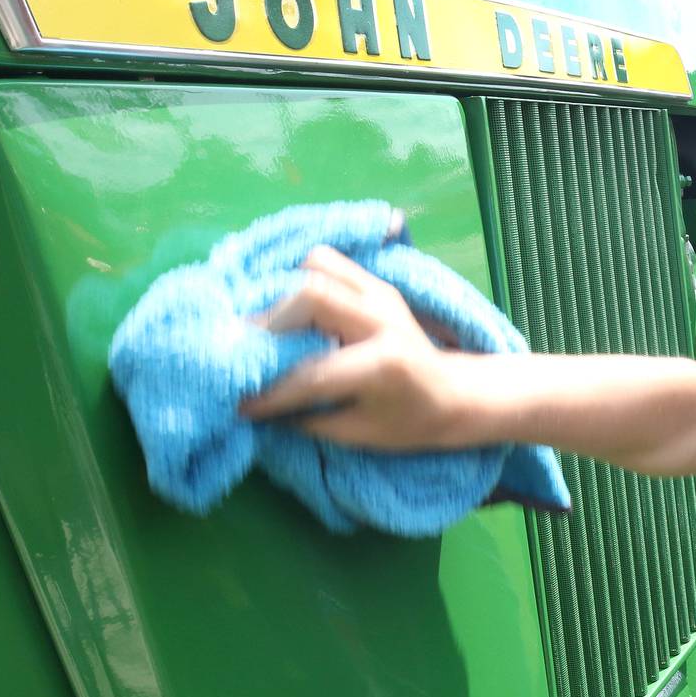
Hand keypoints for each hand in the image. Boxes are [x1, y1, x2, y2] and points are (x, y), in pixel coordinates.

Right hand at [239, 245, 493, 449]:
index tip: (239, 402)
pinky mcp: (376, 284)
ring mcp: (380, 293)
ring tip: (265, 327)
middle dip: (268, 322)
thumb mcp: (358, 433)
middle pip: (310, 293)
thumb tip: (252, 406)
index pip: (311, 371)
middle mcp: (382, 318)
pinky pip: (328, 263)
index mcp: (384, 363)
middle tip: (245, 349)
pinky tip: (286, 306)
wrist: (456, 394)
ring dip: (282, 292)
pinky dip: (299, 277)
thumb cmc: (410, 422)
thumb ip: (305, 418)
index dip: (270, 390)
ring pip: (317, 265)